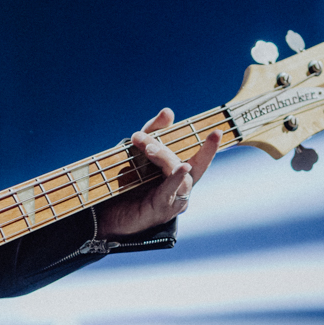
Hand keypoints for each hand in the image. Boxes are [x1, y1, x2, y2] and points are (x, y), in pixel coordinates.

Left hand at [95, 108, 221, 239]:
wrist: (105, 212)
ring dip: (167, 158)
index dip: (210, 147)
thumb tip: (169, 111)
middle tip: (194, 135)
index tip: (218, 132)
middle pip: (194, 167)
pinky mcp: (161, 210)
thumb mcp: (139, 151)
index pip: (198, 158)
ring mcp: (174, 201)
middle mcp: (181, 189)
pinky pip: (172, 192)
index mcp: (179, 176)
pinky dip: (176, 178)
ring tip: (149, 148)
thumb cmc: (126, 182)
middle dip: (204, 151)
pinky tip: (182, 167)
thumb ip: (153, 132)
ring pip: (183, 177)